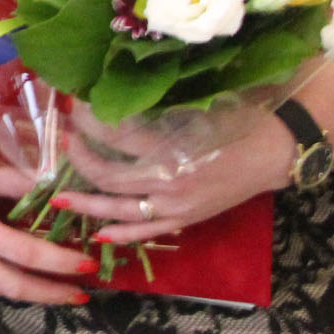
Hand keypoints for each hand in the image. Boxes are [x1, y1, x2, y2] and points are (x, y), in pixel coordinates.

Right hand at [0, 163, 97, 304]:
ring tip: (51, 285)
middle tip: (81, 295)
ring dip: (25, 289)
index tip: (89, 265)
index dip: (62, 263)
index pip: (28, 255)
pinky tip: (9, 275)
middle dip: (53, 294)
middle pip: (16, 287)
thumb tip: (56, 185)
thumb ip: (18, 181)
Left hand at [49, 112, 295, 246]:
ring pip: (121, 209)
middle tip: (63, 142)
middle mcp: (169, 181)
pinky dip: (123, 234)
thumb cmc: (237, 120)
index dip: (89, 123)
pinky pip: (149, 231)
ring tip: (58, 198)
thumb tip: (111, 99)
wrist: (275, 152)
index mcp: (172, 147)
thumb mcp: (194, 106)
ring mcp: (178, 205)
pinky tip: (98, 234)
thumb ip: (154, 110)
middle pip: (110, 177)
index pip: (116, 137)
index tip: (73, 108)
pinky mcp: (187, 219)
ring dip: (87, 204)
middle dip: (80, 159)